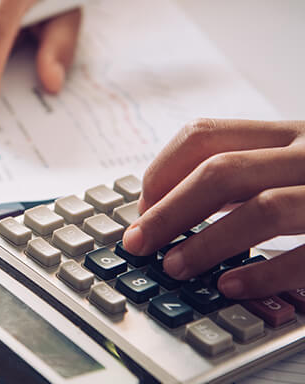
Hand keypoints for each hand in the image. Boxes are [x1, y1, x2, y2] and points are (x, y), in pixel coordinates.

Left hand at [122, 118, 304, 298]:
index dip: (161, 173)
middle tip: (138, 243)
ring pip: (262, 209)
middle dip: (169, 211)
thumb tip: (165, 207)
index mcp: (284, 136)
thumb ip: (237, 178)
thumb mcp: (285, 165)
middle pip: (221, 172)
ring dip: (207, 243)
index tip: (142, 208)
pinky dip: (264, 274)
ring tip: (174, 267)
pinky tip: (230, 287)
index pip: (203, 136)